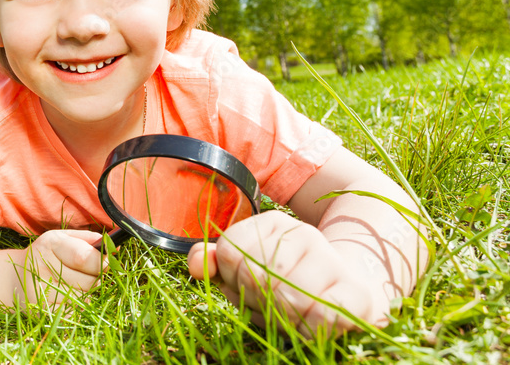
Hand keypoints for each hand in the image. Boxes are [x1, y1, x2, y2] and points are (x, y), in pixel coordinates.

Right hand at [15, 230, 106, 306]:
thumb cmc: (47, 254)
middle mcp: (41, 266)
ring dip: (87, 292)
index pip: (83, 257)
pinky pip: (74, 311)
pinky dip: (77, 305)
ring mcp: (40, 291)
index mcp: (49, 244)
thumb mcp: (63, 238)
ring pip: (83, 298)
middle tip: (92, 274)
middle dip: (97, 278)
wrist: (16, 277)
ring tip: (74, 283)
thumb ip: (88, 240)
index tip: (111, 262)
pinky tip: (66, 296)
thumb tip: (115, 246)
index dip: (102, 262)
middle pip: (88, 280)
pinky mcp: (42, 310)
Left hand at [187, 211, 390, 336]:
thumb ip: (216, 262)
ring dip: (282, 318)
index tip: (246, 284)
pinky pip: (321, 316)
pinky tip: (311, 323)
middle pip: (254, 276)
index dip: (231, 277)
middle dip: (254, 301)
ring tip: (289, 315)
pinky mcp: (356, 292)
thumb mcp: (247, 267)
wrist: (352, 287)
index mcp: (272, 223)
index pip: (228, 250)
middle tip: (268, 305)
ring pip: (287, 297)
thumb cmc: (287, 282)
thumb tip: (195, 261)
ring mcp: (331, 260)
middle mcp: (303, 233)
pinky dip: (309, 328)